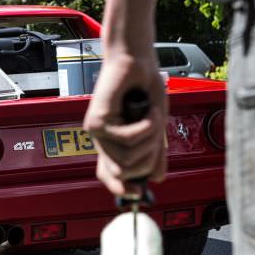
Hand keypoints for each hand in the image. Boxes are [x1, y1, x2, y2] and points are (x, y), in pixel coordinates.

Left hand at [84, 50, 167, 196]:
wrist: (137, 62)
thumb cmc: (145, 90)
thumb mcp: (156, 128)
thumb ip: (155, 153)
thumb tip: (157, 180)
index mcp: (113, 145)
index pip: (110, 177)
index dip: (123, 189)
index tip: (140, 193)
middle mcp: (102, 141)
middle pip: (125, 173)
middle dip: (149, 159)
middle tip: (157, 137)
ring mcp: (97, 132)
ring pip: (128, 159)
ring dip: (150, 141)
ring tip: (154, 118)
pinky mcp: (96, 121)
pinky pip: (127, 139)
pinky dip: (147, 127)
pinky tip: (150, 113)